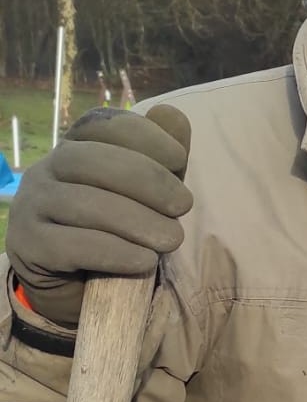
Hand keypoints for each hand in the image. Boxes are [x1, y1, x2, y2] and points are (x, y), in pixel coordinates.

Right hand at [8, 105, 192, 327]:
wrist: (76, 288)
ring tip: (171, 240)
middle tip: (182, 205)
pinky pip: (70, 245)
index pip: (101, 125)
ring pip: (81, 203)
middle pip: (90, 160)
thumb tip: (172, 113)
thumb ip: (160, 159)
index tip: (179, 159)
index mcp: (75, 149)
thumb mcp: (144, 197)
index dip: (142, 135)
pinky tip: (144, 260)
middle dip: (145, 179)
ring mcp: (31, 206)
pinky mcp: (29, 246)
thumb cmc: (116, 233)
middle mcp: (46, 170)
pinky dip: (113, 252)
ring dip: (135, 220)